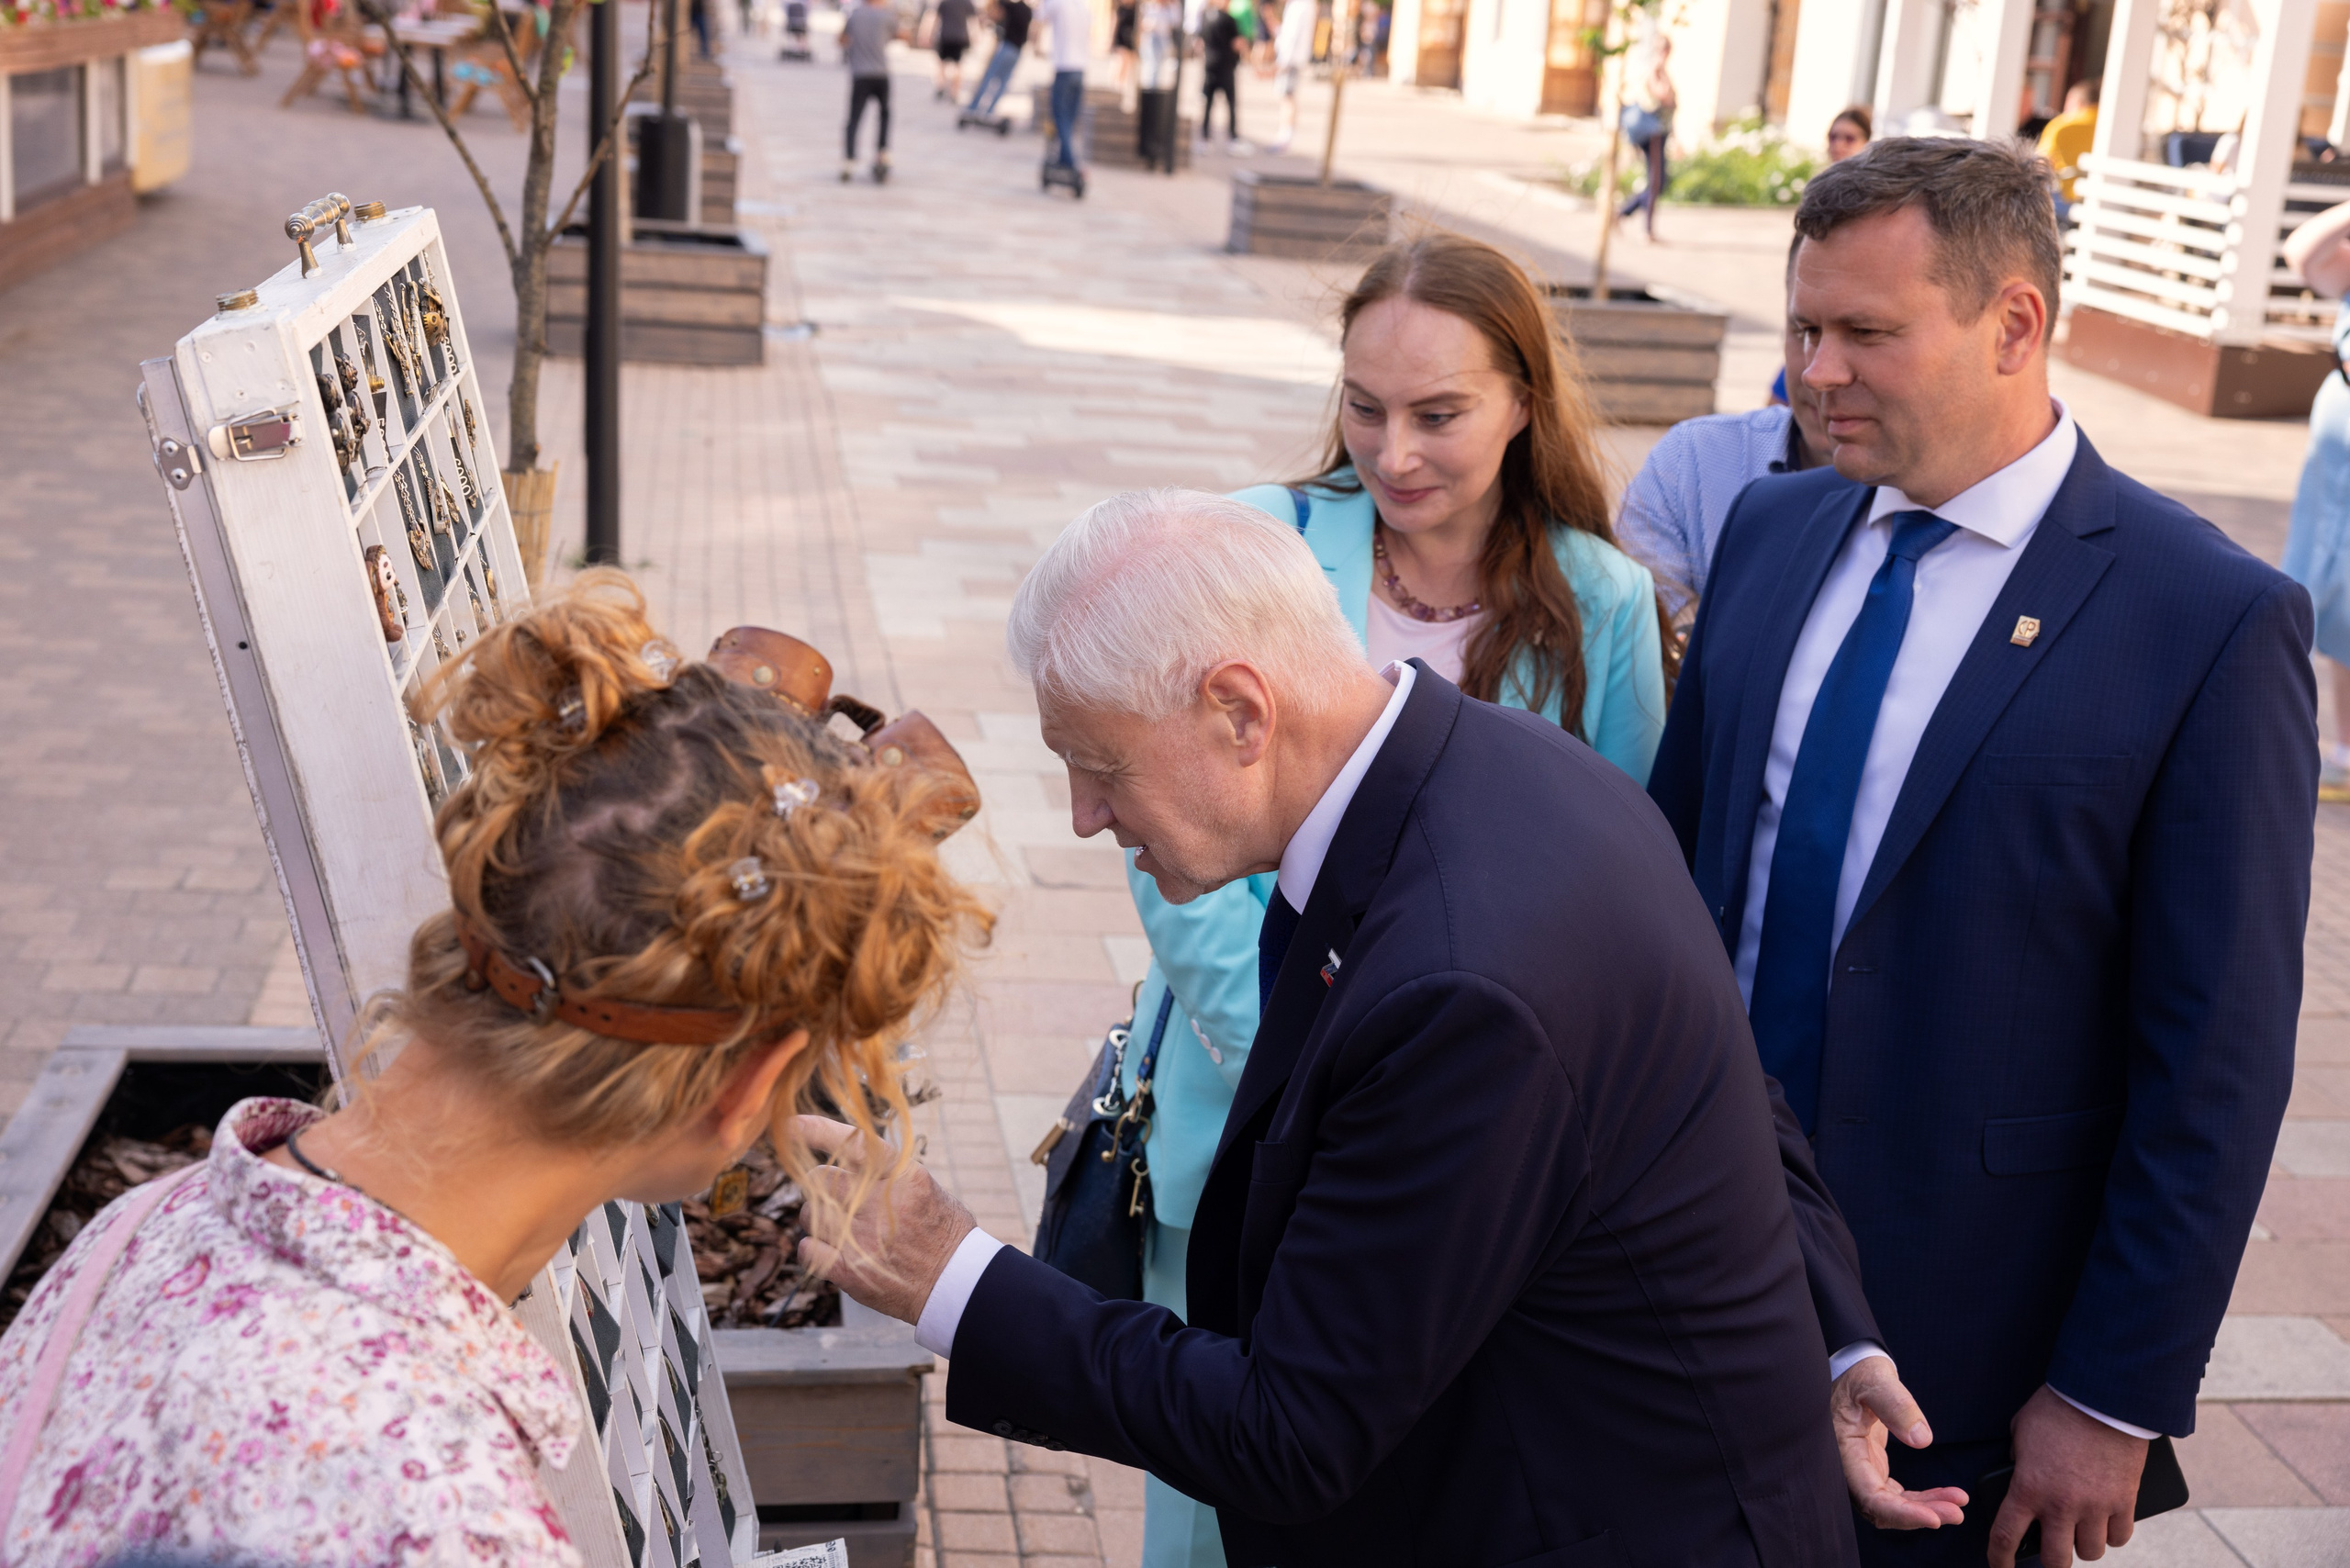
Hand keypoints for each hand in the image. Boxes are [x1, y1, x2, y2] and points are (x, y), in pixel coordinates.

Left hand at [792, 1115, 976, 1324]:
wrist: (956, 1284)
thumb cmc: (944, 1233)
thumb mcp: (926, 1187)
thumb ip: (887, 1172)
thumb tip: (848, 1158)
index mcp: (903, 1176)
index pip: (853, 1144)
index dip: (817, 1131)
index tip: (791, 1124)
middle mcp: (879, 1203)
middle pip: (820, 1179)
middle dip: (821, 1186)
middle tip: (837, 1199)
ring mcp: (862, 1238)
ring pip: (810, 1214)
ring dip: (818, 1219)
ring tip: (843, 1230)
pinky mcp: (850, 1271)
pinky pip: (807, 1248)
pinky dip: (814, 1248)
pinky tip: (834, 1253)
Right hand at [1831, 1355, 1967, 1529]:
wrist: (1856, 1373)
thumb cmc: (1860, 1374)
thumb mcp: (1876, 1381)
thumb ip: (1896, 1405)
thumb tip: (1922, 1440)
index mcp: (1843, 1450)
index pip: (1869, 1496)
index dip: (1900, 1513)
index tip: (1933, 1518)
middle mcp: (1850, 1467)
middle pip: (1882, 1509)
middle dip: (1918, 1516)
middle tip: (1955, 1513)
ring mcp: (1863, 1470)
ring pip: (1892, 1507)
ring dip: (1925, 1510)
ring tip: (1957, 1505)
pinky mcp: (1875, 1469)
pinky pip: (1899, 1496)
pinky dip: (1923, 1500)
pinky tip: (1948, 1495)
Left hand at [1991, 1385, 2148, 1567]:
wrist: (2102, 1397)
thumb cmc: (2056, 1409)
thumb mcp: (2022, 1432)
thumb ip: (2017, 1458)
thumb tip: (2019, 1471)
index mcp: (2028, 1488)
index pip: (2006, 1536)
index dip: (2000, 1559)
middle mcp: (2061, 1505)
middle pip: (2055, 1559)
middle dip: (2051, 1560)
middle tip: (2051, 1549)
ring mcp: (2096, 1506)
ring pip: (2090, 1552)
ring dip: (2083, 1545)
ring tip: (2080, 1530)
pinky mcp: (2125, 1501)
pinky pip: (2121, 1536)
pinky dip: (2113, 1534)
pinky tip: (2107, 1523)